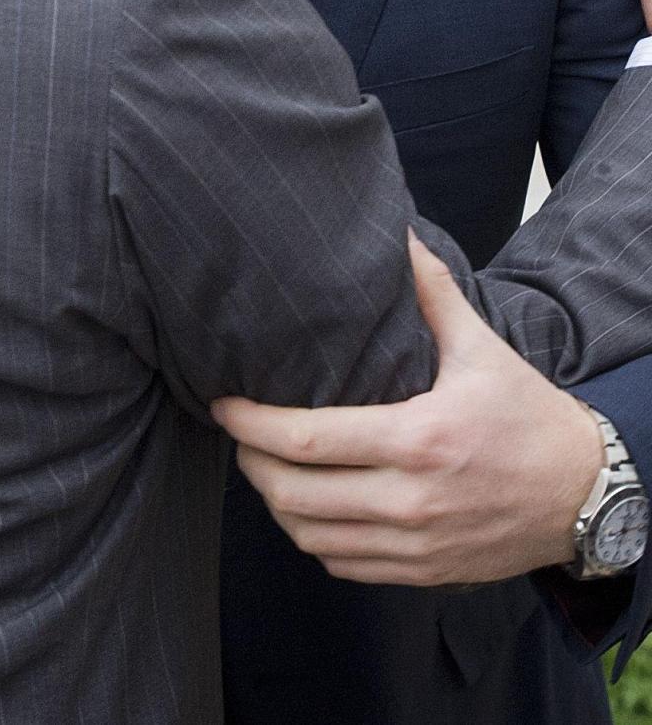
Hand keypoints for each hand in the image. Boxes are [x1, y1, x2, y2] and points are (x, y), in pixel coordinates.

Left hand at [211, 234, 603, 585]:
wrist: (584, 494)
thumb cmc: (528, 416)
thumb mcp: (482, 348)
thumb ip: (433, 293)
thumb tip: (400, 234)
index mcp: (418, 439)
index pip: (308, 440)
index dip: (252, 424)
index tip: (224, 403)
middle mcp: (411, 499)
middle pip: (295, 495)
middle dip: (250, 464)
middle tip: (237, 434)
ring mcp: (415, 544)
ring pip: (312, 537)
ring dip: (275, 504)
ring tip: (264, 466)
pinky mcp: (424, 573)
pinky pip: (344, 566)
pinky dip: (313, 539)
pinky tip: (306, 507)